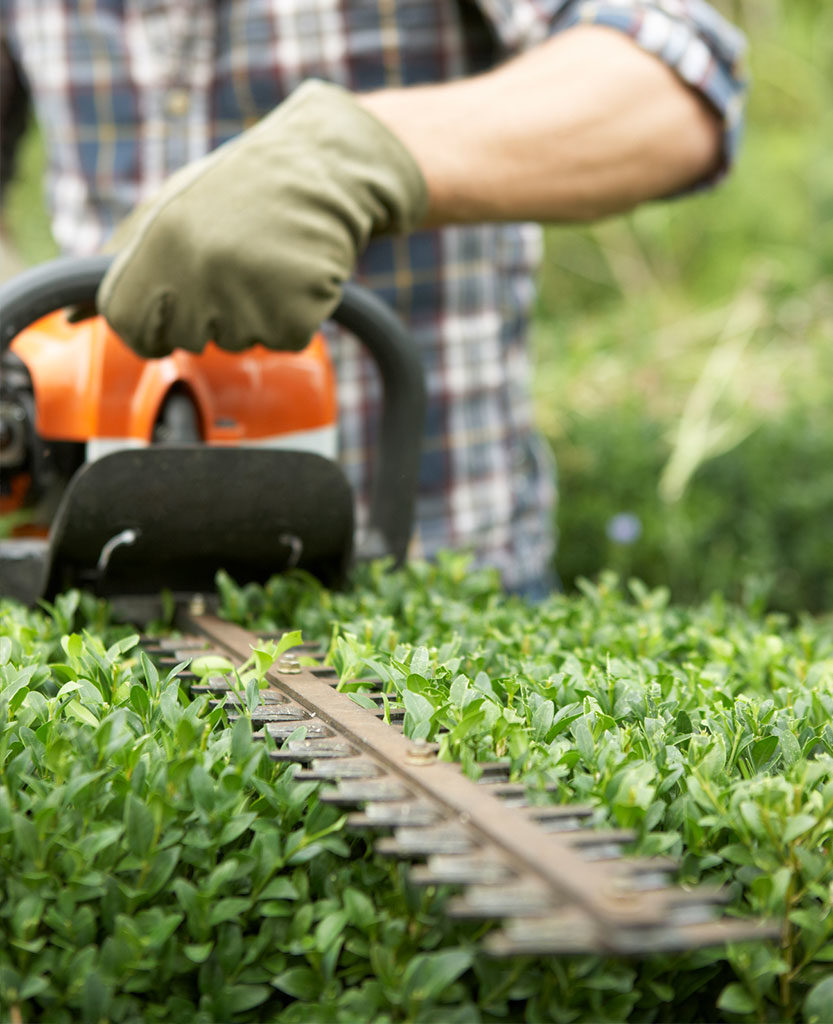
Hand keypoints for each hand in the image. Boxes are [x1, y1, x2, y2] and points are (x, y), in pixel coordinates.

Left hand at [98, 80, 426, 356]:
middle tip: (238, 261)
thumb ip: (121, 260)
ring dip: (257, 312)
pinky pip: (284, 339)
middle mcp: (198, 272)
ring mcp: (248, 296)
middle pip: (190, 339)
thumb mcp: (170, 208)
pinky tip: (297, 271)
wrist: (324, 169)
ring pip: (239, 342)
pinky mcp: (295, 314)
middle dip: (213, 312)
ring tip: (270, 259)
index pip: (131, 327)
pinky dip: (296, 315)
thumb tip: (76, 316)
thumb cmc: (243, 189)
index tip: (178, 300)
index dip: (154, 322)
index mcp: (159, 242)